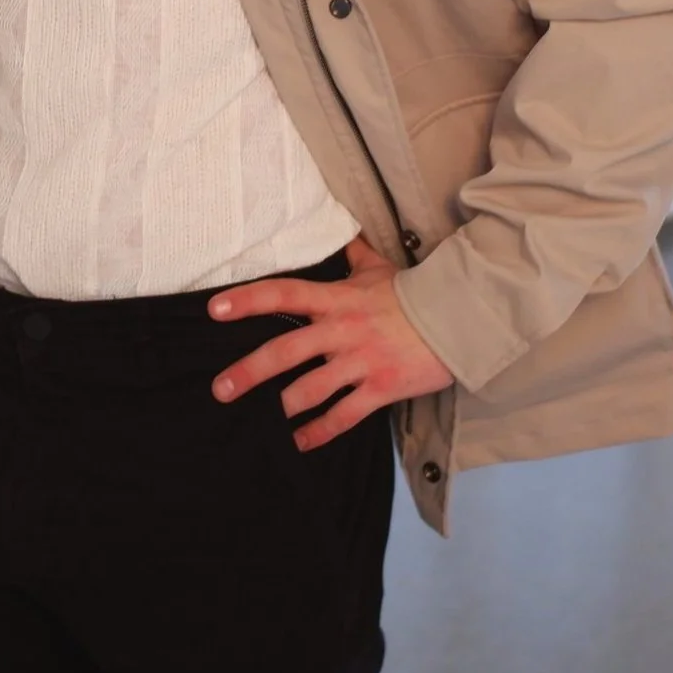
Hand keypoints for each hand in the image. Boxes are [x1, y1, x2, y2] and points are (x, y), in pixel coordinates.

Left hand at [207, 234, 453, 450]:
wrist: (457, 319)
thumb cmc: (411, 293)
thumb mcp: (377, 268)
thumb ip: (353, 253)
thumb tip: (342, 230)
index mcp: (336, 299)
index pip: (283, 294)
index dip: (248, 300)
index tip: (215, 309)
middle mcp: (341, 331)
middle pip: (286, 351)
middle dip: (249, 372)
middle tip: (221, 389)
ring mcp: (360, 362)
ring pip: (310, 389)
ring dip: (283, 407)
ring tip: (263, 421)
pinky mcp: (380, 389)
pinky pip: (344, 416)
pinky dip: (320, 432)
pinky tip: (300, 442)